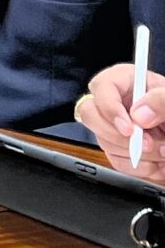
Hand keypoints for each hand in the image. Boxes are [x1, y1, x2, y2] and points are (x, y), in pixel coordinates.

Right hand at [83, 64, 164, 183]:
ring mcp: (114, 125)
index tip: (130, 129)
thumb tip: (140, 114)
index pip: (102, 87)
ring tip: (163, 152)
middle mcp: (115, 101)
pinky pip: (117, 160)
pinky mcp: (120, 146)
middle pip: (90, 115)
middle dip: (118, 136)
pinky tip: (158, 162)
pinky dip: (140, 167)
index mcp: (126, 80)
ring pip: (104, 141)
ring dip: (136, 154)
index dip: (110, 109)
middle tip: (146, 145)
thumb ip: (161, 100)